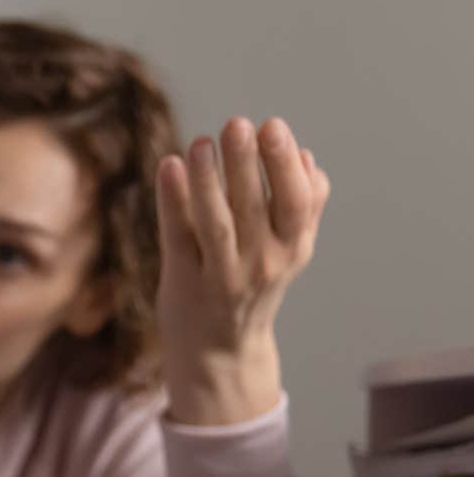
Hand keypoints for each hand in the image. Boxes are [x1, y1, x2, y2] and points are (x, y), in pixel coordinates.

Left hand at [155, 117, 330, 425]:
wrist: (221, 353)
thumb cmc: (255, 287)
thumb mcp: (291, 251)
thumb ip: (305, 207)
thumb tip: (307, 156)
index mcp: (292, 249)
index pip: (296, 202)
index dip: (285, 164)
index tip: (273, 126)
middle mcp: (260, 264)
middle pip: (254, 208)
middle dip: (247, 163)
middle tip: (238, 123)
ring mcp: (219, 275)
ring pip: (216, 223)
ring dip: (209, 180)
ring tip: (202, 141)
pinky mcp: (182, 281)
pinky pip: (178, 237)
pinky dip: (172, 201)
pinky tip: (169, 166)